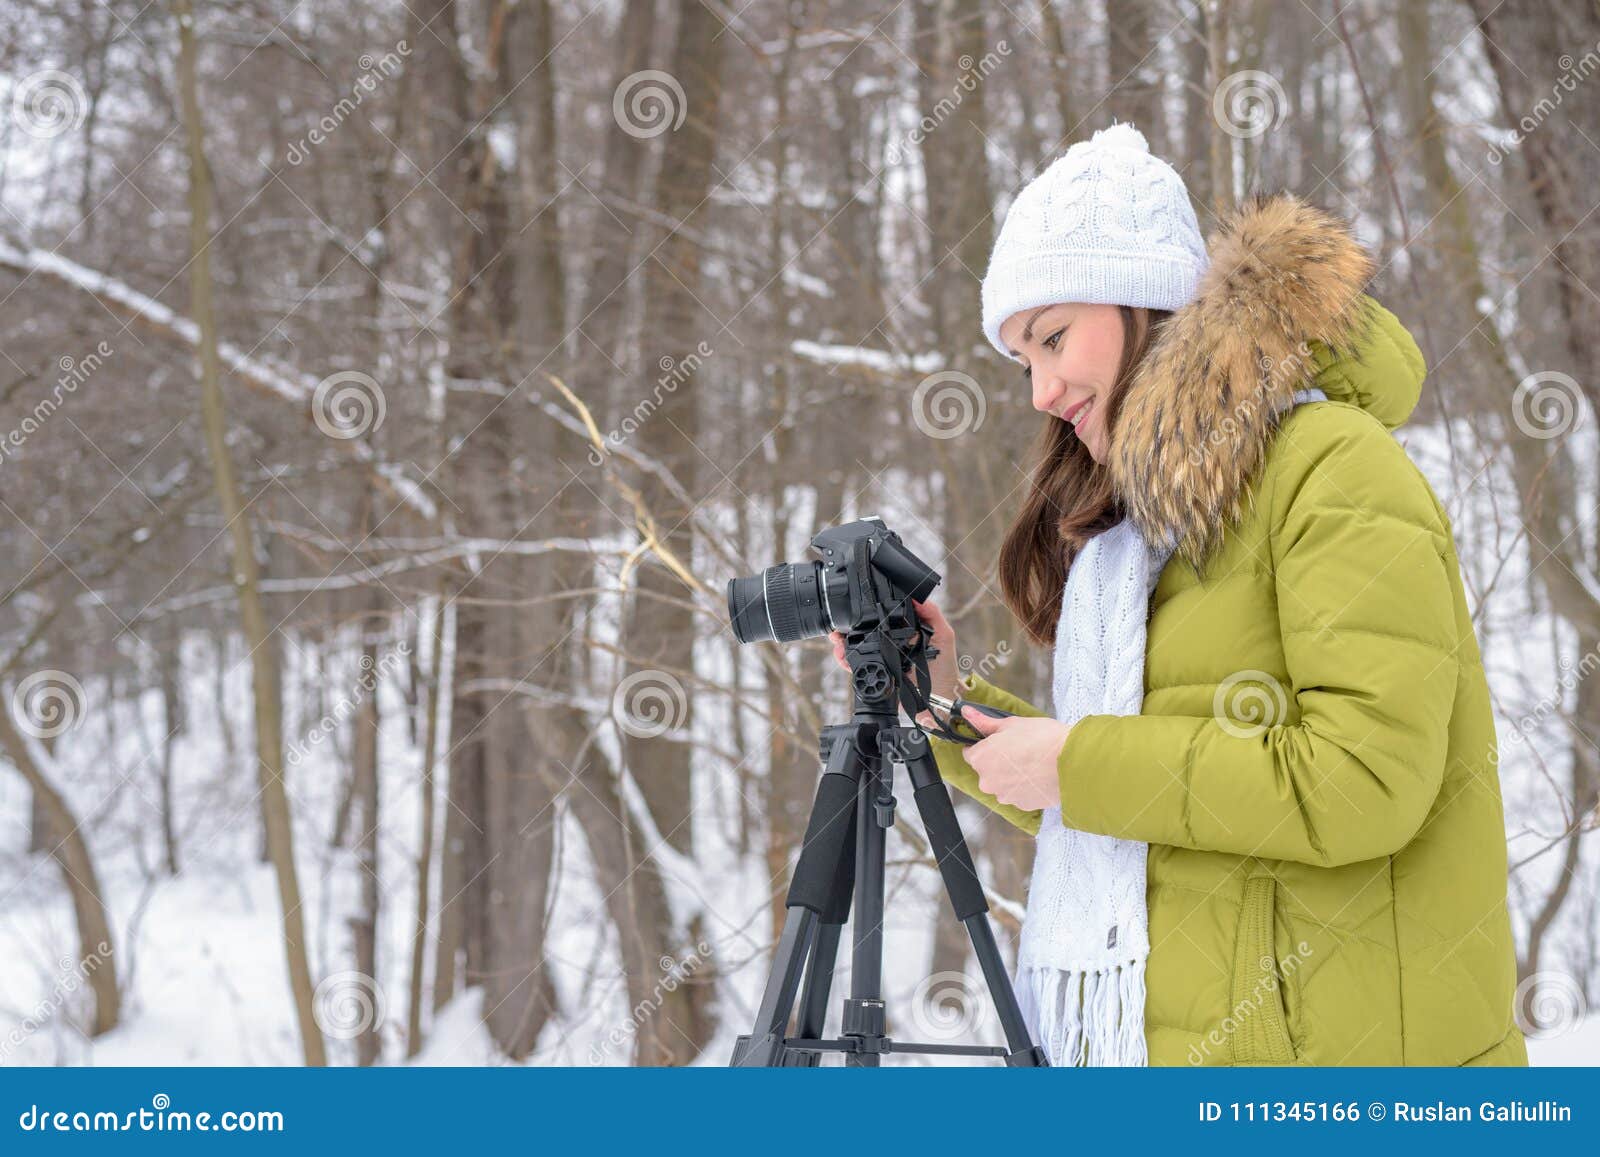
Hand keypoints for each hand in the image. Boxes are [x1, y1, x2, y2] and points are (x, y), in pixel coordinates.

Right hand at [830, 597, 958, 701]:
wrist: (940, 700)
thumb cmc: (944, 668)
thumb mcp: (944, 637)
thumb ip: (933, 615)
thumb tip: (918, 597)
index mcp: (904, 631)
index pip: (884, 617)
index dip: (869, 611)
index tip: (857, 604)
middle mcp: (891, 644)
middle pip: (865, 631)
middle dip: (848, 627)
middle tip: (838, 626)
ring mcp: (883, 659)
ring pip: (857, 648)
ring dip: (844, 643)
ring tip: (836, 639)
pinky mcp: (878, 675)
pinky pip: (858, 667)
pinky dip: (847, 662)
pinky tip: (842, 656)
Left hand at [959, 706, 1070, 811]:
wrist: (1073, 761)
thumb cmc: (1042, 738)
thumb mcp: (1010, 724)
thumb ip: (985, 722)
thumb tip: (966, 713)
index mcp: (980, 759)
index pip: (971, 753)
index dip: (985, 745)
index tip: (999, 741)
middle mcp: (987, 782)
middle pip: (986, 770)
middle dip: (998, 761)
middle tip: (1019, 749)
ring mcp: (1005, 796)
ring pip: (1002, 783)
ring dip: (1011, 775)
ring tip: (1032, 763)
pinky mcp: (1022, 805)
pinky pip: (1018, 794)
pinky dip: (1024, 786)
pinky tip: (1038, 775)